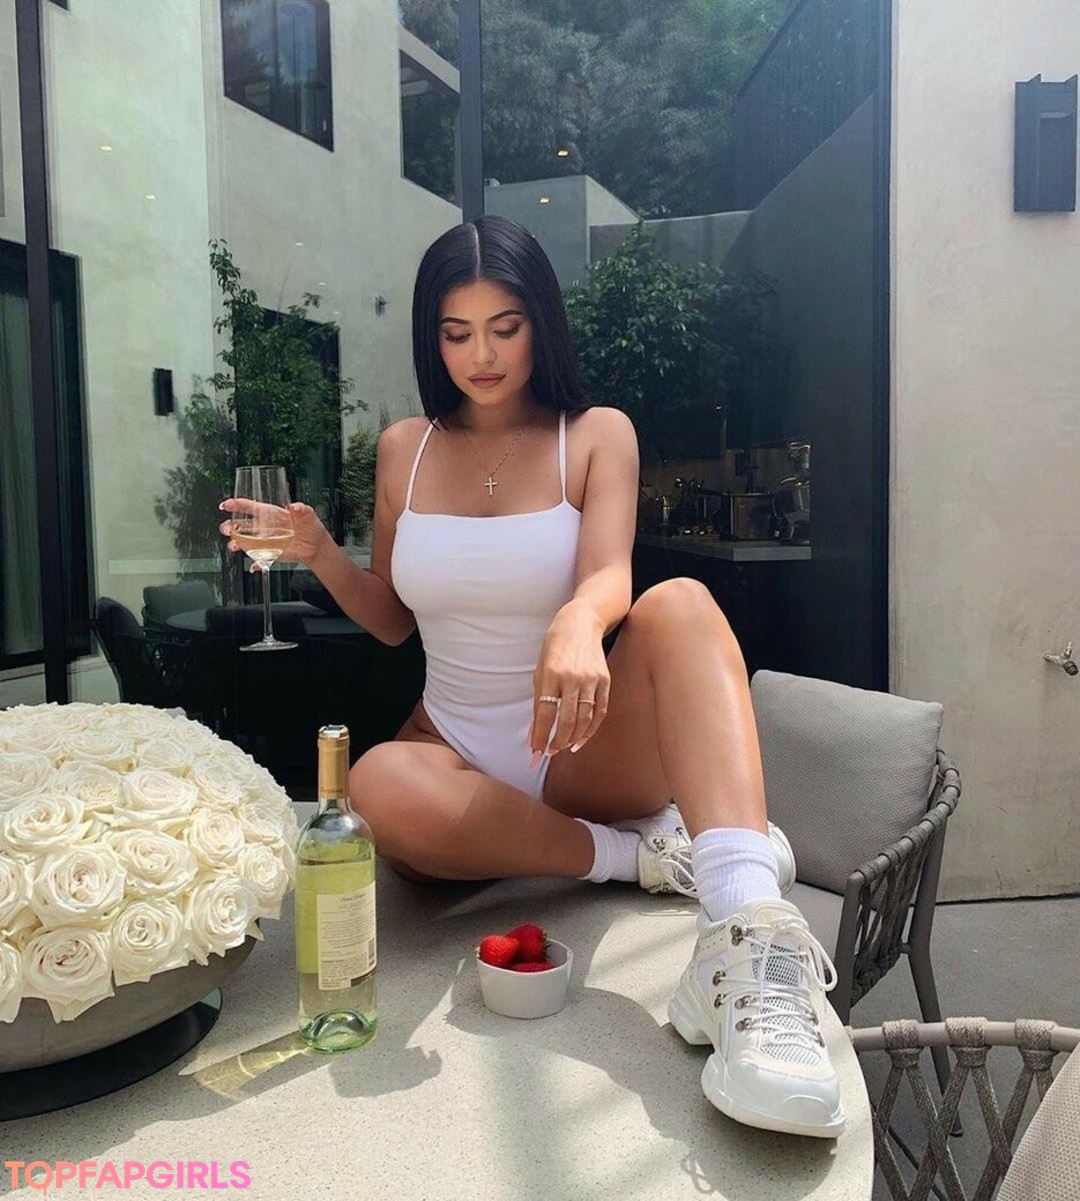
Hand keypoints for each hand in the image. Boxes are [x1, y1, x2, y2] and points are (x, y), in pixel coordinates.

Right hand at [218, 499, 329, 566]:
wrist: (316, 546)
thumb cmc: (311, 527)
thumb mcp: (308, 514)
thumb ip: (301, 509)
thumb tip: (295, 506)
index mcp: (272, 514)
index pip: (251, 507)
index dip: (237, 505)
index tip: (227, 505)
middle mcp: (265, 527)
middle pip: (242, 525)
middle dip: (230, 526)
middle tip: (226, 529)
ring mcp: (266, 541)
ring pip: (245, 542)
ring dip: (236, 544)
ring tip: (233, 546)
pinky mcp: (270, 553)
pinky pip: (259, 559)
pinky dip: (255, 563)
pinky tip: (253, 566)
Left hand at [529, 604, 609, 757]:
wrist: (581, 623)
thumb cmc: (555, 647)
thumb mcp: (540, 670)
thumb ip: (539, 700)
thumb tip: (535, 731)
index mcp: (551, 674)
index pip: (545, 713)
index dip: (540, 736)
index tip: (535, 751)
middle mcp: (572, 678)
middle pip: (567, 720)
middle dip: (556, 742)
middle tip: (548, 752)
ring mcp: (591, 680)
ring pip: (585, 719)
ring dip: (573, 739)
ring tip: (562, 747)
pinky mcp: (605, 681)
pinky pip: (600, 712)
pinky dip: (591, 730)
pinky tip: (580, 740)